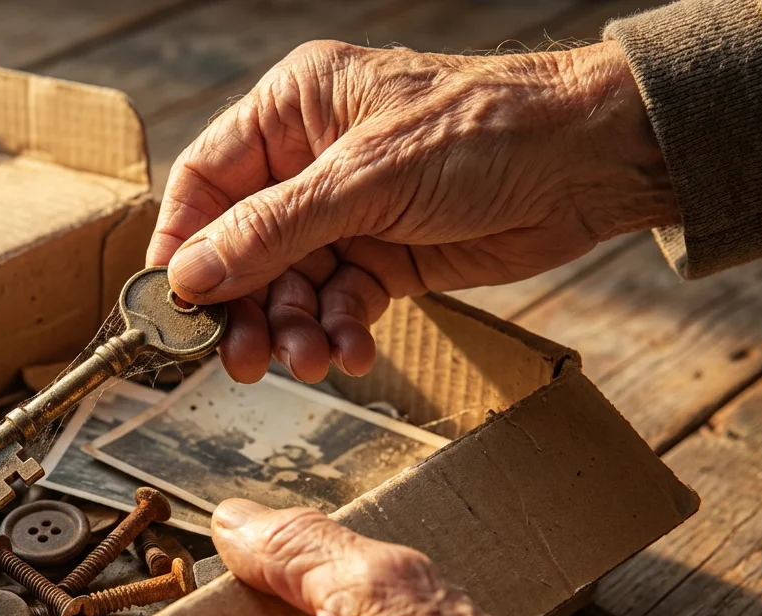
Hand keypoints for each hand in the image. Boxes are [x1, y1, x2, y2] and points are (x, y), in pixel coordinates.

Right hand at [148, 40, 676, 383]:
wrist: (590, 163)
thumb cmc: (486, 131)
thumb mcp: (367, 177)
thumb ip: (274, 228)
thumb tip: (191, 273)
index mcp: (293, 110)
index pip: (207, 181)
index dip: (182, 243)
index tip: (171, 304)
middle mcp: (310, 162)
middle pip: (242, 247)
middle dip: (243, 305)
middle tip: (241, 359)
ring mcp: (347, 213)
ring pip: (289, 286)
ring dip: (294, 328)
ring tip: (310, 359)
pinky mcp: (385, 256)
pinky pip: (339, 304)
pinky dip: (341, 331)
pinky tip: (353, 350)